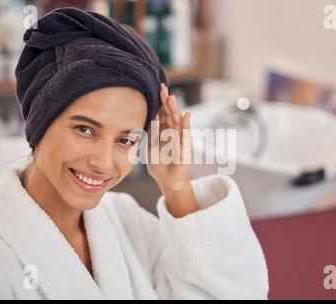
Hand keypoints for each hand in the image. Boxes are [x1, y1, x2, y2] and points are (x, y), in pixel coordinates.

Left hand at [146, 83, 197, 216]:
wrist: (169, 182)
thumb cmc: (160, 167)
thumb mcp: (151, 148)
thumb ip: (151, 134)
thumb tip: (149, 118)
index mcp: (165, 133)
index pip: (163, 114)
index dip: (160, 103)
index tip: (157, 89)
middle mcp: (174, 134)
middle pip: (170, 114)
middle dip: (167, 102)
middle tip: (163, 88)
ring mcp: (181, 141)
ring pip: (178, 122)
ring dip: (175, 110)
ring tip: (171, 99)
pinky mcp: (185, 150)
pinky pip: (186, 136)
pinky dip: (186, 126)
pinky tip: (186, 116)